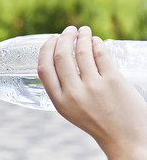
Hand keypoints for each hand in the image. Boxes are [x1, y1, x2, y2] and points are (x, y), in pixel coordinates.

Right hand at [38, 26, 146, 159]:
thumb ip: (61, 87)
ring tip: (83, 30)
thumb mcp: (69, 109)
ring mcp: (94, 86)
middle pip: (61, 56)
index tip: (50, 39)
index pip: (44, 68)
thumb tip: (58, 54)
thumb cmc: (95, 121)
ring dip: (81, 36)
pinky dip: (96, 43)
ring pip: (81, 51)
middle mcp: (74, 93)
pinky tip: (96, 41)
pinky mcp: (113, 81)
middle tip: (68, 30)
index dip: (45, 49)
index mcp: (60, 101)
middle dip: (64, 37)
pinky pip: (101, 54)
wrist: (124, 138)